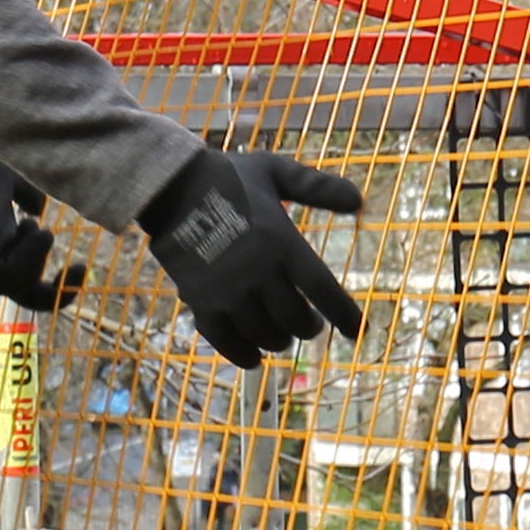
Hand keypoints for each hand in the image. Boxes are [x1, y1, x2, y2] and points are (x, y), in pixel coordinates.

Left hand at [0, 139, 76, 313]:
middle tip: (82, 266)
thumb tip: (39, 208)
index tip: (82, 267)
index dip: (58, 285)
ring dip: (38, 258)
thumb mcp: (12, 186)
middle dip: (62, 290)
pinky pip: (14, 276)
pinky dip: (32, 255)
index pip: (28, 283)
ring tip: (36, 227)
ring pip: (24, 287)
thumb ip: (27, 198)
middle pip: (31, 296)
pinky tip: (36, 228)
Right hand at [139, 148, 366, 366]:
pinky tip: (254, 357)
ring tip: (281, 335)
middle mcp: (260, 273)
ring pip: (267, 336)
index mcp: (282, 243)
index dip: (345, 315)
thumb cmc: (228, 178)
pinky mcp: (203, 304)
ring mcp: (230, 292)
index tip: (358, 332)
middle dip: (308, 328)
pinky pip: (229, 344)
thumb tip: (359, 201)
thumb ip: (317, 188)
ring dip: (280, 341)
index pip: (323, 290)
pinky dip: (245, 355)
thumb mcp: (276, 172)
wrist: (171, 188)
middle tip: (309, 325)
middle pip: (296, 321)